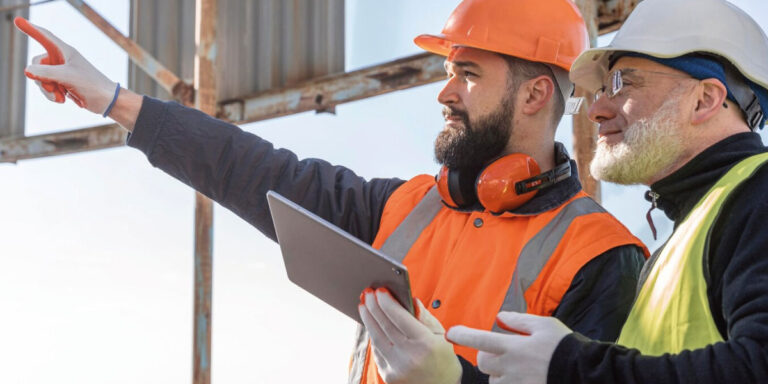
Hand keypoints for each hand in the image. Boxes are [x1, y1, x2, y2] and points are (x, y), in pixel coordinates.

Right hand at [15, 18, 116, 114]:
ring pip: (40, 78)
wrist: (106, 101)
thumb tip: (27, 70)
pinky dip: (51, 95)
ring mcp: (61, 72)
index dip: (31, 29)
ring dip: (47, 90)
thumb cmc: (91, 84)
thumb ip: (46, 72)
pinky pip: (47, 88)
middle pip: (37, 63)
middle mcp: (61, 59)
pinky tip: (63, 99)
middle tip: (53, 87)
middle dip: (41, 78)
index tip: (19, 21)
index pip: (44, 36)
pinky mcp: (62, 83)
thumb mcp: (67, 76)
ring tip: (61, 96)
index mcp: (65, 51)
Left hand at [359, 288, 460, 383]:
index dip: (387, 303)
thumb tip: (410, 300)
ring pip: (377, 338)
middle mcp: (410, 357)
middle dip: (373, 307)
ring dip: (368, 320)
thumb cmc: (443, 358)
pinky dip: (373, 335)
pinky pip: (377, 351)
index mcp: (426, 344)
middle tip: (367, 293)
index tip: (380, 290)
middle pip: (385, 326)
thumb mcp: (441, 335)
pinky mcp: (389, 376)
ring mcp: (397, 368)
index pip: (400, 318)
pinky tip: (371, 324)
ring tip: (364, 305)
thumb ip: (425, 317)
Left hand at [446, 312, 571, 383]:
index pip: (479, 340)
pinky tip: (523, 377)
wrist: (585, 372)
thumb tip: (499, 318)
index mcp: (513, 347)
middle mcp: (510, 368)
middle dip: (486, 356)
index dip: (462, 335)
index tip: (451, 333)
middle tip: (500, 353)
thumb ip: (518, 321)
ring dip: (499, 374)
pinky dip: (509, 383)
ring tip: (518, 369)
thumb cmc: (565, 346)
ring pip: (494, 380)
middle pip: (483, 363)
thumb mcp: (544, 325)